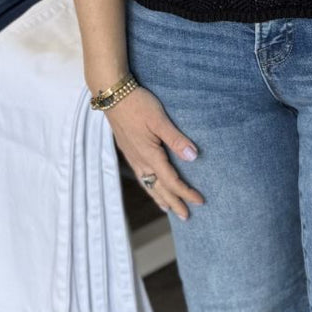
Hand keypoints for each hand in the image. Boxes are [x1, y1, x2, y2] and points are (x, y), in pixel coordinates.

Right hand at [105, 85, 204, 220]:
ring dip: (159, 197)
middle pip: (159, 188)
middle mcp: (140, 160)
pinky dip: (149, 186)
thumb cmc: (137, 104)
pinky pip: (141, 176)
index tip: (200, 201)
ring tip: (168, 209)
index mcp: (150, 155)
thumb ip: (176, 139)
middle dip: (173, 202)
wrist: (111, 95)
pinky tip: (151, 184)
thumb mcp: (159, 119)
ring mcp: (133, 156)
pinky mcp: (129, 150)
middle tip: (186, 217)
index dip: (186, 192)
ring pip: (148, 184)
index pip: (172, 181)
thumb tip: (192, 157)